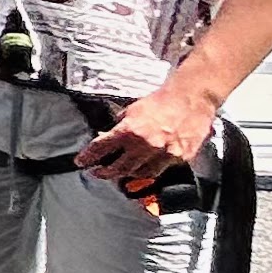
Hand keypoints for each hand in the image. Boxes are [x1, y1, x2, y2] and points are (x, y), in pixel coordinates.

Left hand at [78, 84, 217, 197]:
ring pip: (139, 173)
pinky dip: (149, 171)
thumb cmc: (162, 101)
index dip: (88, 157)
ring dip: (127, 174)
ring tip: (120, 172)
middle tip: (97, 172)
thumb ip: (119, 125)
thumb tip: (107, 135)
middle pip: (119, 167)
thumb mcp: (133, 109)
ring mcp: (163, 153)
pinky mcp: (179, 157)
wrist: (190, 98)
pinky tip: (143, 169)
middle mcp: (145, 145)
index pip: (101, 148)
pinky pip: (159, 170)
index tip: (81, 162)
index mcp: (129, 130)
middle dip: (105, 173)